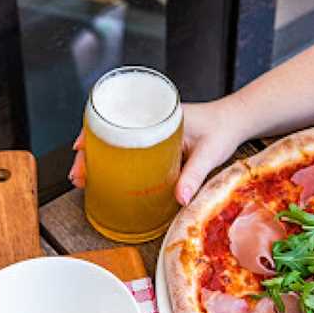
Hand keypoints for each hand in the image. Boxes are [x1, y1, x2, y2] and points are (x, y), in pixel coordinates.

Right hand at [68, 95, 252, 206]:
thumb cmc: (223, 128)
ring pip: (115, 142)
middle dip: (89, 152)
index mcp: (159, 114)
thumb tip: (179, 198)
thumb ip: (194, 175)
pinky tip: (105, 176)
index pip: (117, 117)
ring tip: (84, 178)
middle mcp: (150, 120)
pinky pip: (128, 149)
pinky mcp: (155, 142)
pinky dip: (114, 161)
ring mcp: (150, 131)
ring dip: (98, 158)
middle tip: (78, 174)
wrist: (235, 122)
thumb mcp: (210, 153)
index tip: (80, 146)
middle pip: (109, 132)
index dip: (93, 131)